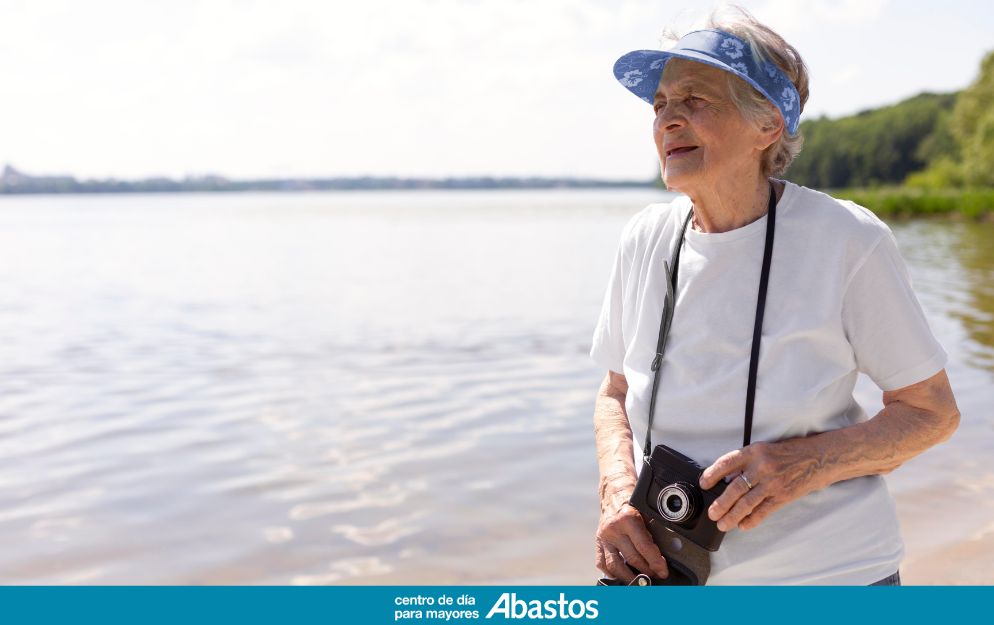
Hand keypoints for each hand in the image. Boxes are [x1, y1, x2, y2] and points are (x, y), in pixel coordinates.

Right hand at [595, 477, 668, 581]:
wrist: (614, 496)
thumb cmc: (633, 505)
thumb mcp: (646, 513)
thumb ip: (652, 532)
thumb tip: (665, 554)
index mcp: (627, 519)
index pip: (644, 547)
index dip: (656, 562)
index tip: (663, 571)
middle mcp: (613, 529)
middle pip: (632, 559)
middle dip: (647, 571)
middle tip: (656, 575)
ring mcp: (603, 537)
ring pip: (615, 566)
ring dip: (630, 577)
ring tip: (641, 580)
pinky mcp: (597, 543)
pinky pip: (602, 564)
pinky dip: (612, 573)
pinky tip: (622, 576)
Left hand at [699, 438, 831, 531]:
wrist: (818, 458)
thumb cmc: (790, 453)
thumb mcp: (765, 450)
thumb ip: (747, 462)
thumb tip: (726, 478)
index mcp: (754, 452)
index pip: (727, 462)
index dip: (712, 473)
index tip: (704, 483)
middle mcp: (762, 466)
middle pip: (735, 488)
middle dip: (721, 503)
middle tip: (712, 513)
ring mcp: (773, 482)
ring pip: (747, 503)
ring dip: (732, 516)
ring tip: (723, 524)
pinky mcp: (783, 496)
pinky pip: (763, 511)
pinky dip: (752, 520)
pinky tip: (743, 525)